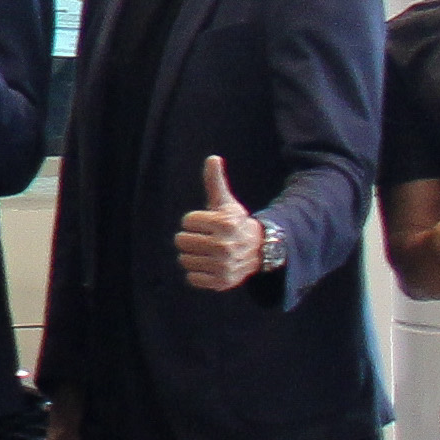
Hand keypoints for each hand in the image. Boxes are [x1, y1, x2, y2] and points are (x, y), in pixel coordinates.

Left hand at [174, 154, 269, 293]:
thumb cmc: (234, 223)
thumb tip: (212, 158)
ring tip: (207, 252)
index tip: (208, 224)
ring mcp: (223, 265)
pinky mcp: (221, 282)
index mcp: (225, 224)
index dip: (194, 221)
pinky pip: (191, 278)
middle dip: (190, 238)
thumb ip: (215, 182)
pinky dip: (197, 273)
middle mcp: (225, 245)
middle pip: (181, 241)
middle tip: (205, 239)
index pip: (187, 222)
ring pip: (184, 259)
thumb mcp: (225, 202)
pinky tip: (209, 265)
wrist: (258, 250)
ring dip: (192, 255)